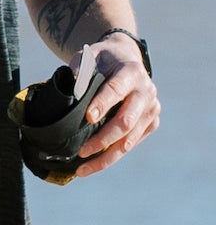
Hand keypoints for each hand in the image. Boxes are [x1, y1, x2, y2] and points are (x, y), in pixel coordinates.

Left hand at [63, 34, 163, 178]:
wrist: (125, 59)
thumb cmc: (102, 60)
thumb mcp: (90, 55)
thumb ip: (80, 66)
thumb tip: (72, 81)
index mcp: (132, 72)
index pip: (116, 90)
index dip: (102, 104)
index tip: (88, 117)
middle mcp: (146, 92)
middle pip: (126, 121)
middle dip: (102, 139)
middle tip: (80, 152)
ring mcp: (151, 109)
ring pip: (130, 139)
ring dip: (106, 156)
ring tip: (83, 169)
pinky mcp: (151, 123)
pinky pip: (132, 143)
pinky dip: (113, 154)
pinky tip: (95, 163)